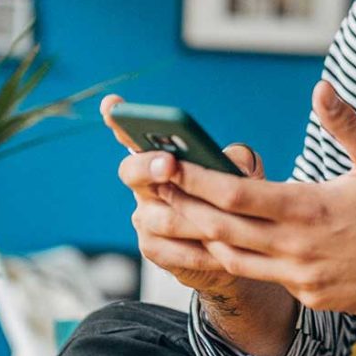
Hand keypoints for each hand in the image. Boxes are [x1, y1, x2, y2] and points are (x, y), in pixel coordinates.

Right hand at [102, 93, 263, 299]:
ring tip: (218, 219)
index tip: (112, 104)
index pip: (132, 135)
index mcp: (160, 158)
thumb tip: (231, 160)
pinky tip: (221, 251)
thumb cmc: (236, 201)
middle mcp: (144, 185)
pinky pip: (172, 250)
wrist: (239, 247)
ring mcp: (145, 217)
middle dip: (148, 166)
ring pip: (159, 216)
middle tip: (168, 163)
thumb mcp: (243, 175)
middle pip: (131, 171)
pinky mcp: (153, 248)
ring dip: (192, 217)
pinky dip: (200, 251)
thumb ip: (237, 162)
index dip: (118, 119)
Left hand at [156, 80, 355, 315]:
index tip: (167, 164)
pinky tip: (225, 244)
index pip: (236, 195)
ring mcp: (302, 277)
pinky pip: (265, 277)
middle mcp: (298, 247)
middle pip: (221, 230)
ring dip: (201, 239)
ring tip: (172, 219)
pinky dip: (241, 259)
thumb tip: (321, 89)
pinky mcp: (311, 297)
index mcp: (310, 208)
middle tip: (149, 193)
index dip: (196, 180)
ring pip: (234, 259)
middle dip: (182, 209)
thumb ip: (346, 125)